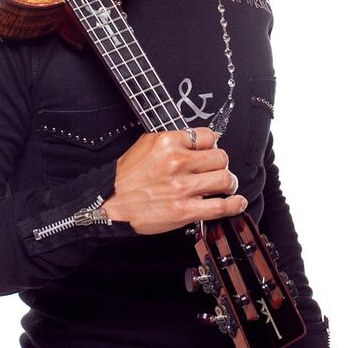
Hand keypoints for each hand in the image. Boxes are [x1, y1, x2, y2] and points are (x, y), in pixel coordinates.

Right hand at [102, 127, 245, 234]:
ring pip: (225, 179)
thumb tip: (197, 141)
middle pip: (220, 157)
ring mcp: (183, 187)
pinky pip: (220, 206)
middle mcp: (178, 162)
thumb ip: (173, 140)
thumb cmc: (126, 177)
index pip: (208, 136)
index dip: (212, 144)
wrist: (110, 203)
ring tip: (225, 186)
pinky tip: (237, 202)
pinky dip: (234, 205)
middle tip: (218, 170)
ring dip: (229, 183)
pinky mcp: (185, 210)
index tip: (211, 151)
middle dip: (221, 164)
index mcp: (168, 142)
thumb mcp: (146, 145)